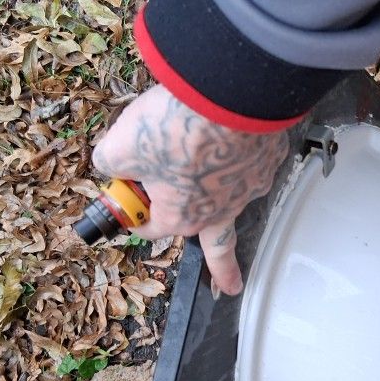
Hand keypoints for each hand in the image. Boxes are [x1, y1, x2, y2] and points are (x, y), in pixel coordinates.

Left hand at [92, 85, 288, 295]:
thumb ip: (110, 161)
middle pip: (220, 246)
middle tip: (230, 286)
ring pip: (237, 196)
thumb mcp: (120, 145)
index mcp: (182, 216)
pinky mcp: (268, 157)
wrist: (227, 94)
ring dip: (227, 188)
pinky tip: (236, 134)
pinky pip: (255, 160)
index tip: (129, 205)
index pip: (153, 227)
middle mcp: (221, 209)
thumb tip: (111, 160)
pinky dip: (245, 152)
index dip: (135, 214)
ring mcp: (249, 185)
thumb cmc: (175, 126)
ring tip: (221, 173)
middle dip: (225, 271)